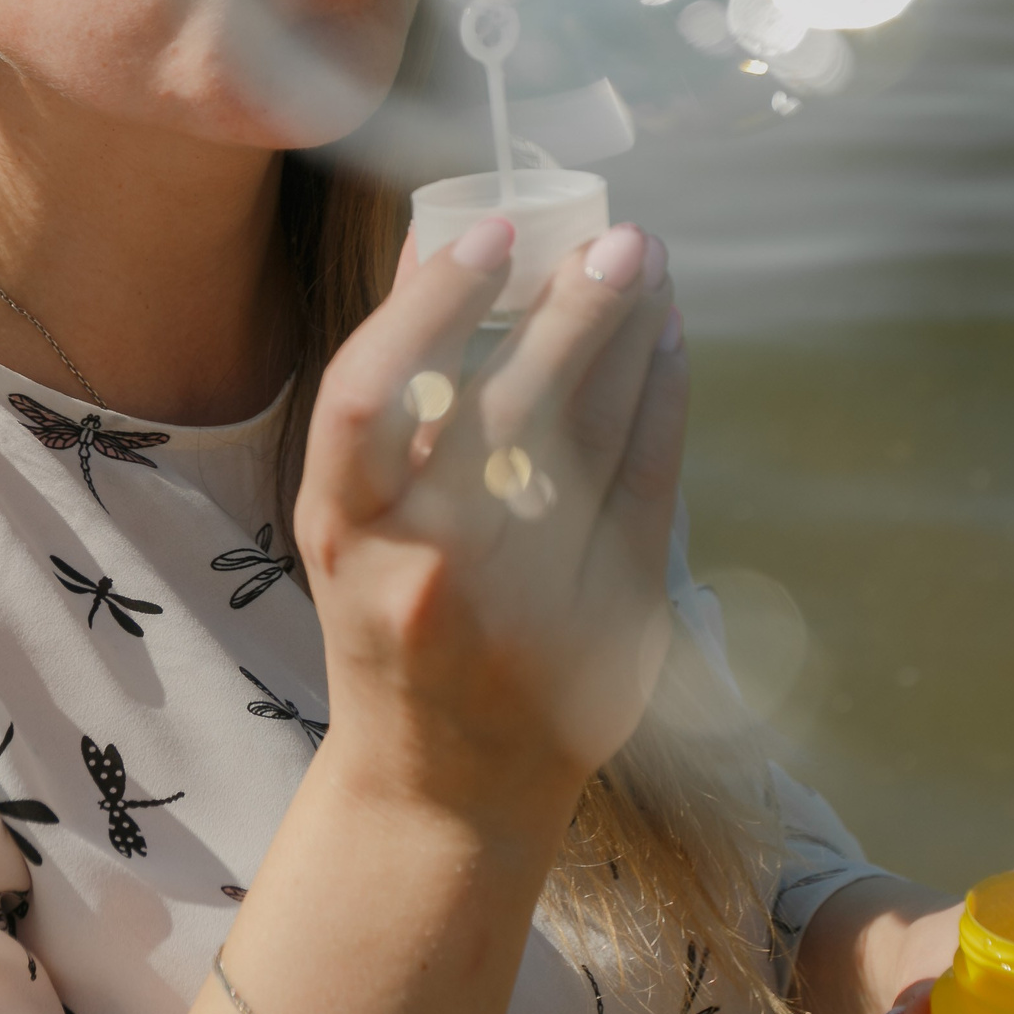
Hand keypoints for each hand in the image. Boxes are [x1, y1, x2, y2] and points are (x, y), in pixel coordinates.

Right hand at [294, 218, 683, 827]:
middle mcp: (425, 562)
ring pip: (588, 439)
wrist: (442, 783)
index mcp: (344, 525)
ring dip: (629, 339)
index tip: (492, 230)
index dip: (431, 301)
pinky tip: (669, 346)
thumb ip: (390, 382)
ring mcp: (521, 598)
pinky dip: (663, 404)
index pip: (371, 391)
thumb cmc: (388, 616)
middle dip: (571, 309)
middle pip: (505, 409)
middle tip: (619, 239)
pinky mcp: (605, 619)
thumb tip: (431, 237)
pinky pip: (646, 487)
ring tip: (651, 271)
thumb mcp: (354, 512)